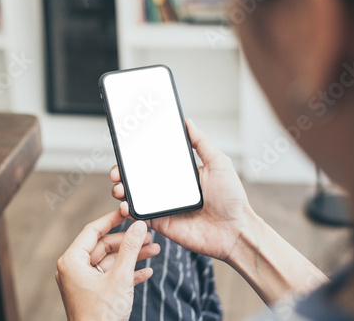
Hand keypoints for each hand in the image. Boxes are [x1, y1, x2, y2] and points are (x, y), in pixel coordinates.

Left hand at [56, 210, 159, 320]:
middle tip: (149, 236)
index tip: (128, 212)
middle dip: (128, 242)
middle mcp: (74, 269)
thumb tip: (139, 226)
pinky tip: (146, 271)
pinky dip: (127, 273)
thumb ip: (130, 249)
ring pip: (110, 261)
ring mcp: (83, 282)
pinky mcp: (92, 294)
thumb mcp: (120, 277)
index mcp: (72, 261)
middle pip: (103, 245)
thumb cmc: (102, 316)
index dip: (112, 220)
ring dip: (132, 257)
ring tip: (154, 251)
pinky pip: (110, 276)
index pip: (92, 230)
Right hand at [110, 119, 257, 262]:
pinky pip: (140, 216)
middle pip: (138, 179)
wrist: (235, 231)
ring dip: (122, 191)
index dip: (137, 156)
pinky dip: (128, 211)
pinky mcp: (161, 223)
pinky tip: (125, 205)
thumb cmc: (232, 199)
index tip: (126, 150)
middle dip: (123, 173)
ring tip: (120, 188)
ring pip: (135, 196)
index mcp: (180, 174)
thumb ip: (202, 142)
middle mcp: (169, 189)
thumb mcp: (218, 163)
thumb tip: (188, 122)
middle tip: (118, 171)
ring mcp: (163, 206)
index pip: (154, 161)